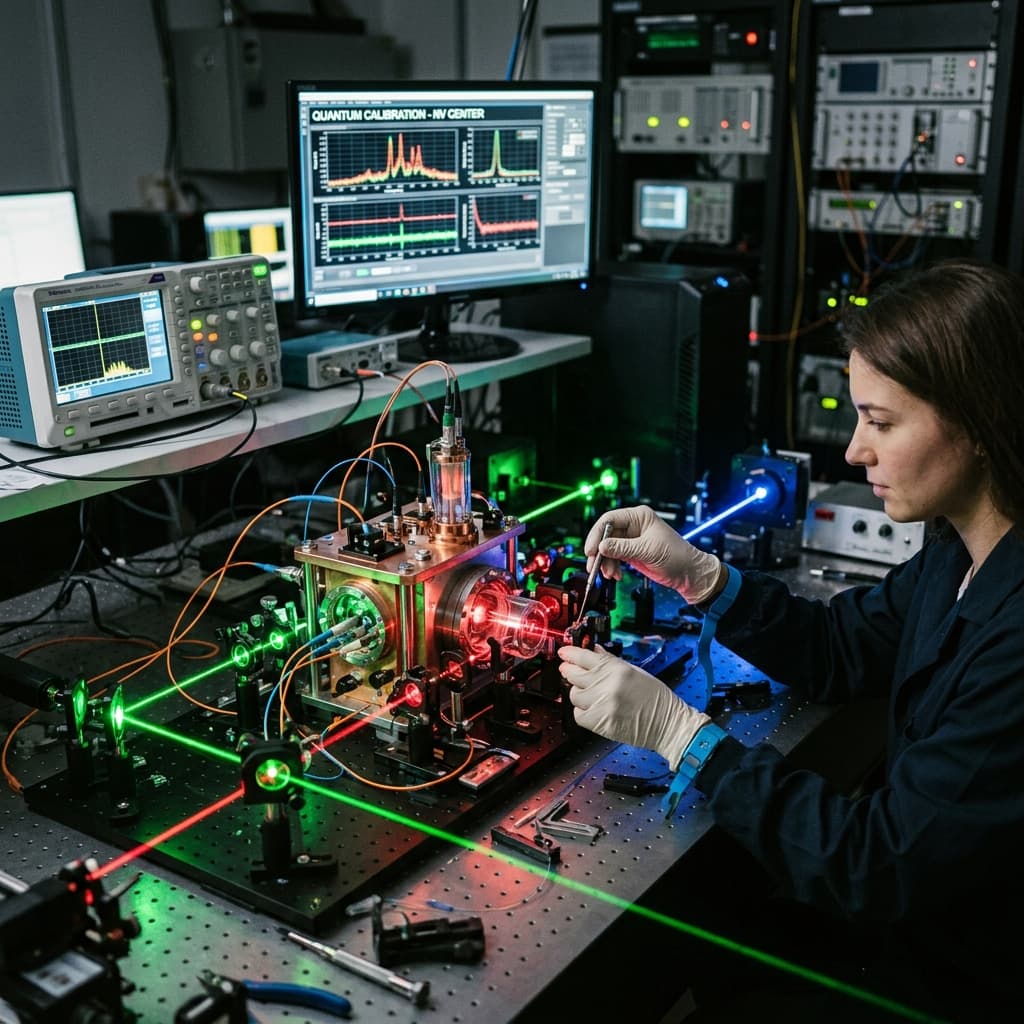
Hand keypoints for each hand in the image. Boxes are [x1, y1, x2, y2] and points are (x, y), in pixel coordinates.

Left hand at [558, 645, 708, 769]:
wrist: (668, 724)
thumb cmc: (656, 698)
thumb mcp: (635, 671)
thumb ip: (611, 661)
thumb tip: (595, 651)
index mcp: (617, 669)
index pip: (584, 657)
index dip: (570, 654)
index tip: (563, 653)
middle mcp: (607, 685)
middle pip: (574, 675)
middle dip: (569, 672)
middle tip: (569, 671)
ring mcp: (602, 704)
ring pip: (574, 695)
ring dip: (579, 694)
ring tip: (591, 694)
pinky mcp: (600, 723)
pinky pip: (579, 714)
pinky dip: (582, 712)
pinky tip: (592, 709)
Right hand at [584, 506, 722, 603]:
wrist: (688, 573)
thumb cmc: (677, 556)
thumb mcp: (648, 550)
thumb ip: (623, 548)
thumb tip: (601, 547)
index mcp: (639, 516)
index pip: (609, 520)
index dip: (597, 534)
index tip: (591, 549)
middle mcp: (633, 526)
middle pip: (605, 535)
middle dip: (598, 551)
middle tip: (593, 565)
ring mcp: (631, 540)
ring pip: (607, 548)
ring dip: (604, 562)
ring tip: (608, 574)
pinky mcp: (630, 552)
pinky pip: (613, 557)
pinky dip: (611, 567)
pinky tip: (615, 574)